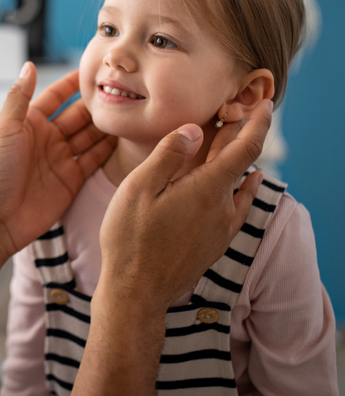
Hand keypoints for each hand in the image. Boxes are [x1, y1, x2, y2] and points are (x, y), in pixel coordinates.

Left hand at [0, 62, 116, 258]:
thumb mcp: (5, 129)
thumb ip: (19, 96)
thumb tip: (29, 65)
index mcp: (29, 123)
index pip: (56, 96)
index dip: (73, 83)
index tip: (95, 69)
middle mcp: (46, 138)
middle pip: (77, 115)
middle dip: (96, 103)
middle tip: (122, 89)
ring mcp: (59, 158)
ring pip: (88, 135)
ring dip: (105, 125)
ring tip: (129, 109)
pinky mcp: (71, 179)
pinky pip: (93, 160)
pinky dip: (108, 149)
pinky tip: (124, 137)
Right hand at [97, 100, 272, 311]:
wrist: (136, 291)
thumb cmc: (130, 238)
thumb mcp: (139, 188)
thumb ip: (169, 155)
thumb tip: (196, 129)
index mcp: (206, 190)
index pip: (246, 148)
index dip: (257, 122)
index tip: (264, 103)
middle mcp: (222, 208)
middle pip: (240, 164)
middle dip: (239, 136)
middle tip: (233, 113)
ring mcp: (221, 228)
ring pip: (236, 185)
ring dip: (235, 162)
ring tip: (227, 143)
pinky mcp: (215, 243)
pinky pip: (235, 206)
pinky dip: (241, 187)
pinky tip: (244, 185)